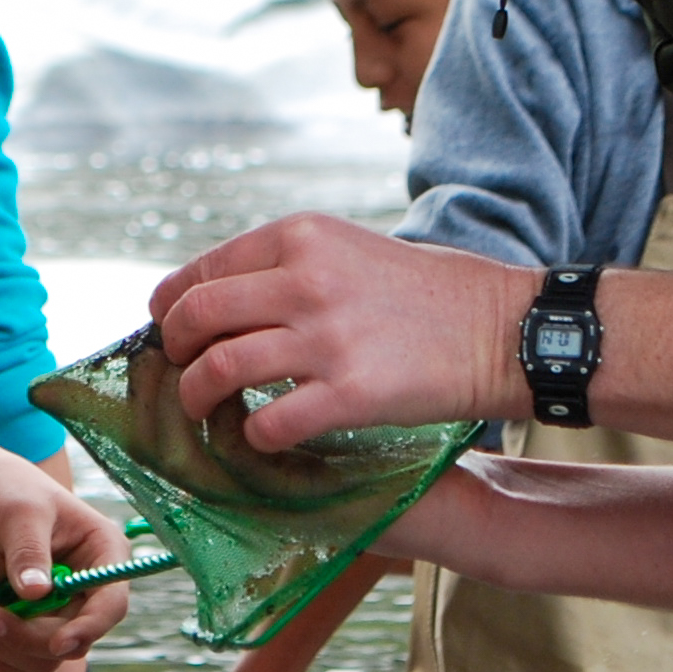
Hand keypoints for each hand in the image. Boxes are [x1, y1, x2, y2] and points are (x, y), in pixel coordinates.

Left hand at [0, 453, 132, 671]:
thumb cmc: (0, 488)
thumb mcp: (19, 510)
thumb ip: (29, 551)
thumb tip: (37, 595)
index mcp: (101, 552)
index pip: (112, 603)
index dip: (90, 627)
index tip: (57, 643)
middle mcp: (85, 588)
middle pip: (72, 640)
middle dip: (26, 637)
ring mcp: (55, 611)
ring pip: (44, 660)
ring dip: (3, 647)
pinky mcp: (24, 625)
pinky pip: (21, 663)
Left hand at [150, 214, 526, 452]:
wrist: (503, 328)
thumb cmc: (427, 293)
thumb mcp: (349, 250)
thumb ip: (287, 268)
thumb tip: (219, 303)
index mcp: (301, 236)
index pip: (202, 270)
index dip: (171, 307)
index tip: (169, 331)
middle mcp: (306, 279)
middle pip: (197, 316)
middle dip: (176, 351)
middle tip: (184, 371)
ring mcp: (327, 337)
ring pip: (218, 369)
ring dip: (199, 397)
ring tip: (208, 409)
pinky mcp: (351, 393)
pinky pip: (269, 422)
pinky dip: (253, 434)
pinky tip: (263, 435)